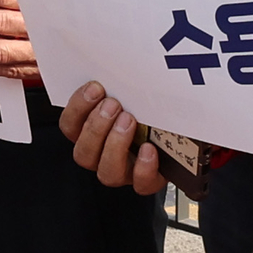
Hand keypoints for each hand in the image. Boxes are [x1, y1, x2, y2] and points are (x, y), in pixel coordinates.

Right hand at [58, 80, 170, 197]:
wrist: (181, 127)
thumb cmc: (147, 107)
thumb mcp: (126, 91)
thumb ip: (107, 83)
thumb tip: (80, 68)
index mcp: (91, 133)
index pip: (70, 126)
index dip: (77, 108)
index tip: (95, 88)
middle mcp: (103, 154)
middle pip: (83, 153)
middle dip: (95, 127)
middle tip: (113, 105)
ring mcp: (124, 170)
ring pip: (106, 172)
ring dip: (115, 145)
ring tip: (129, 121)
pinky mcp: (147, 180)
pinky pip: (141, 184)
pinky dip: (143, 168)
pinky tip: (149, 148)